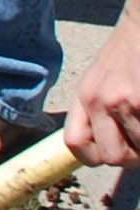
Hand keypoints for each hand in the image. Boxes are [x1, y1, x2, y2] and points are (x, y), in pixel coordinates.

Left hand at [68, 14, 139, 166]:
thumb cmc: (131, 52)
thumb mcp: (102, 77)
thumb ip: (99, 111)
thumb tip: (106, 151)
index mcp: (84, 95)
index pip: (75, 144)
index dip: (97, 156)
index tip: (118, 151)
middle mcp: (99, 100)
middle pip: (114, 157)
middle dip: (135, 156)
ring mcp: (126, 101)